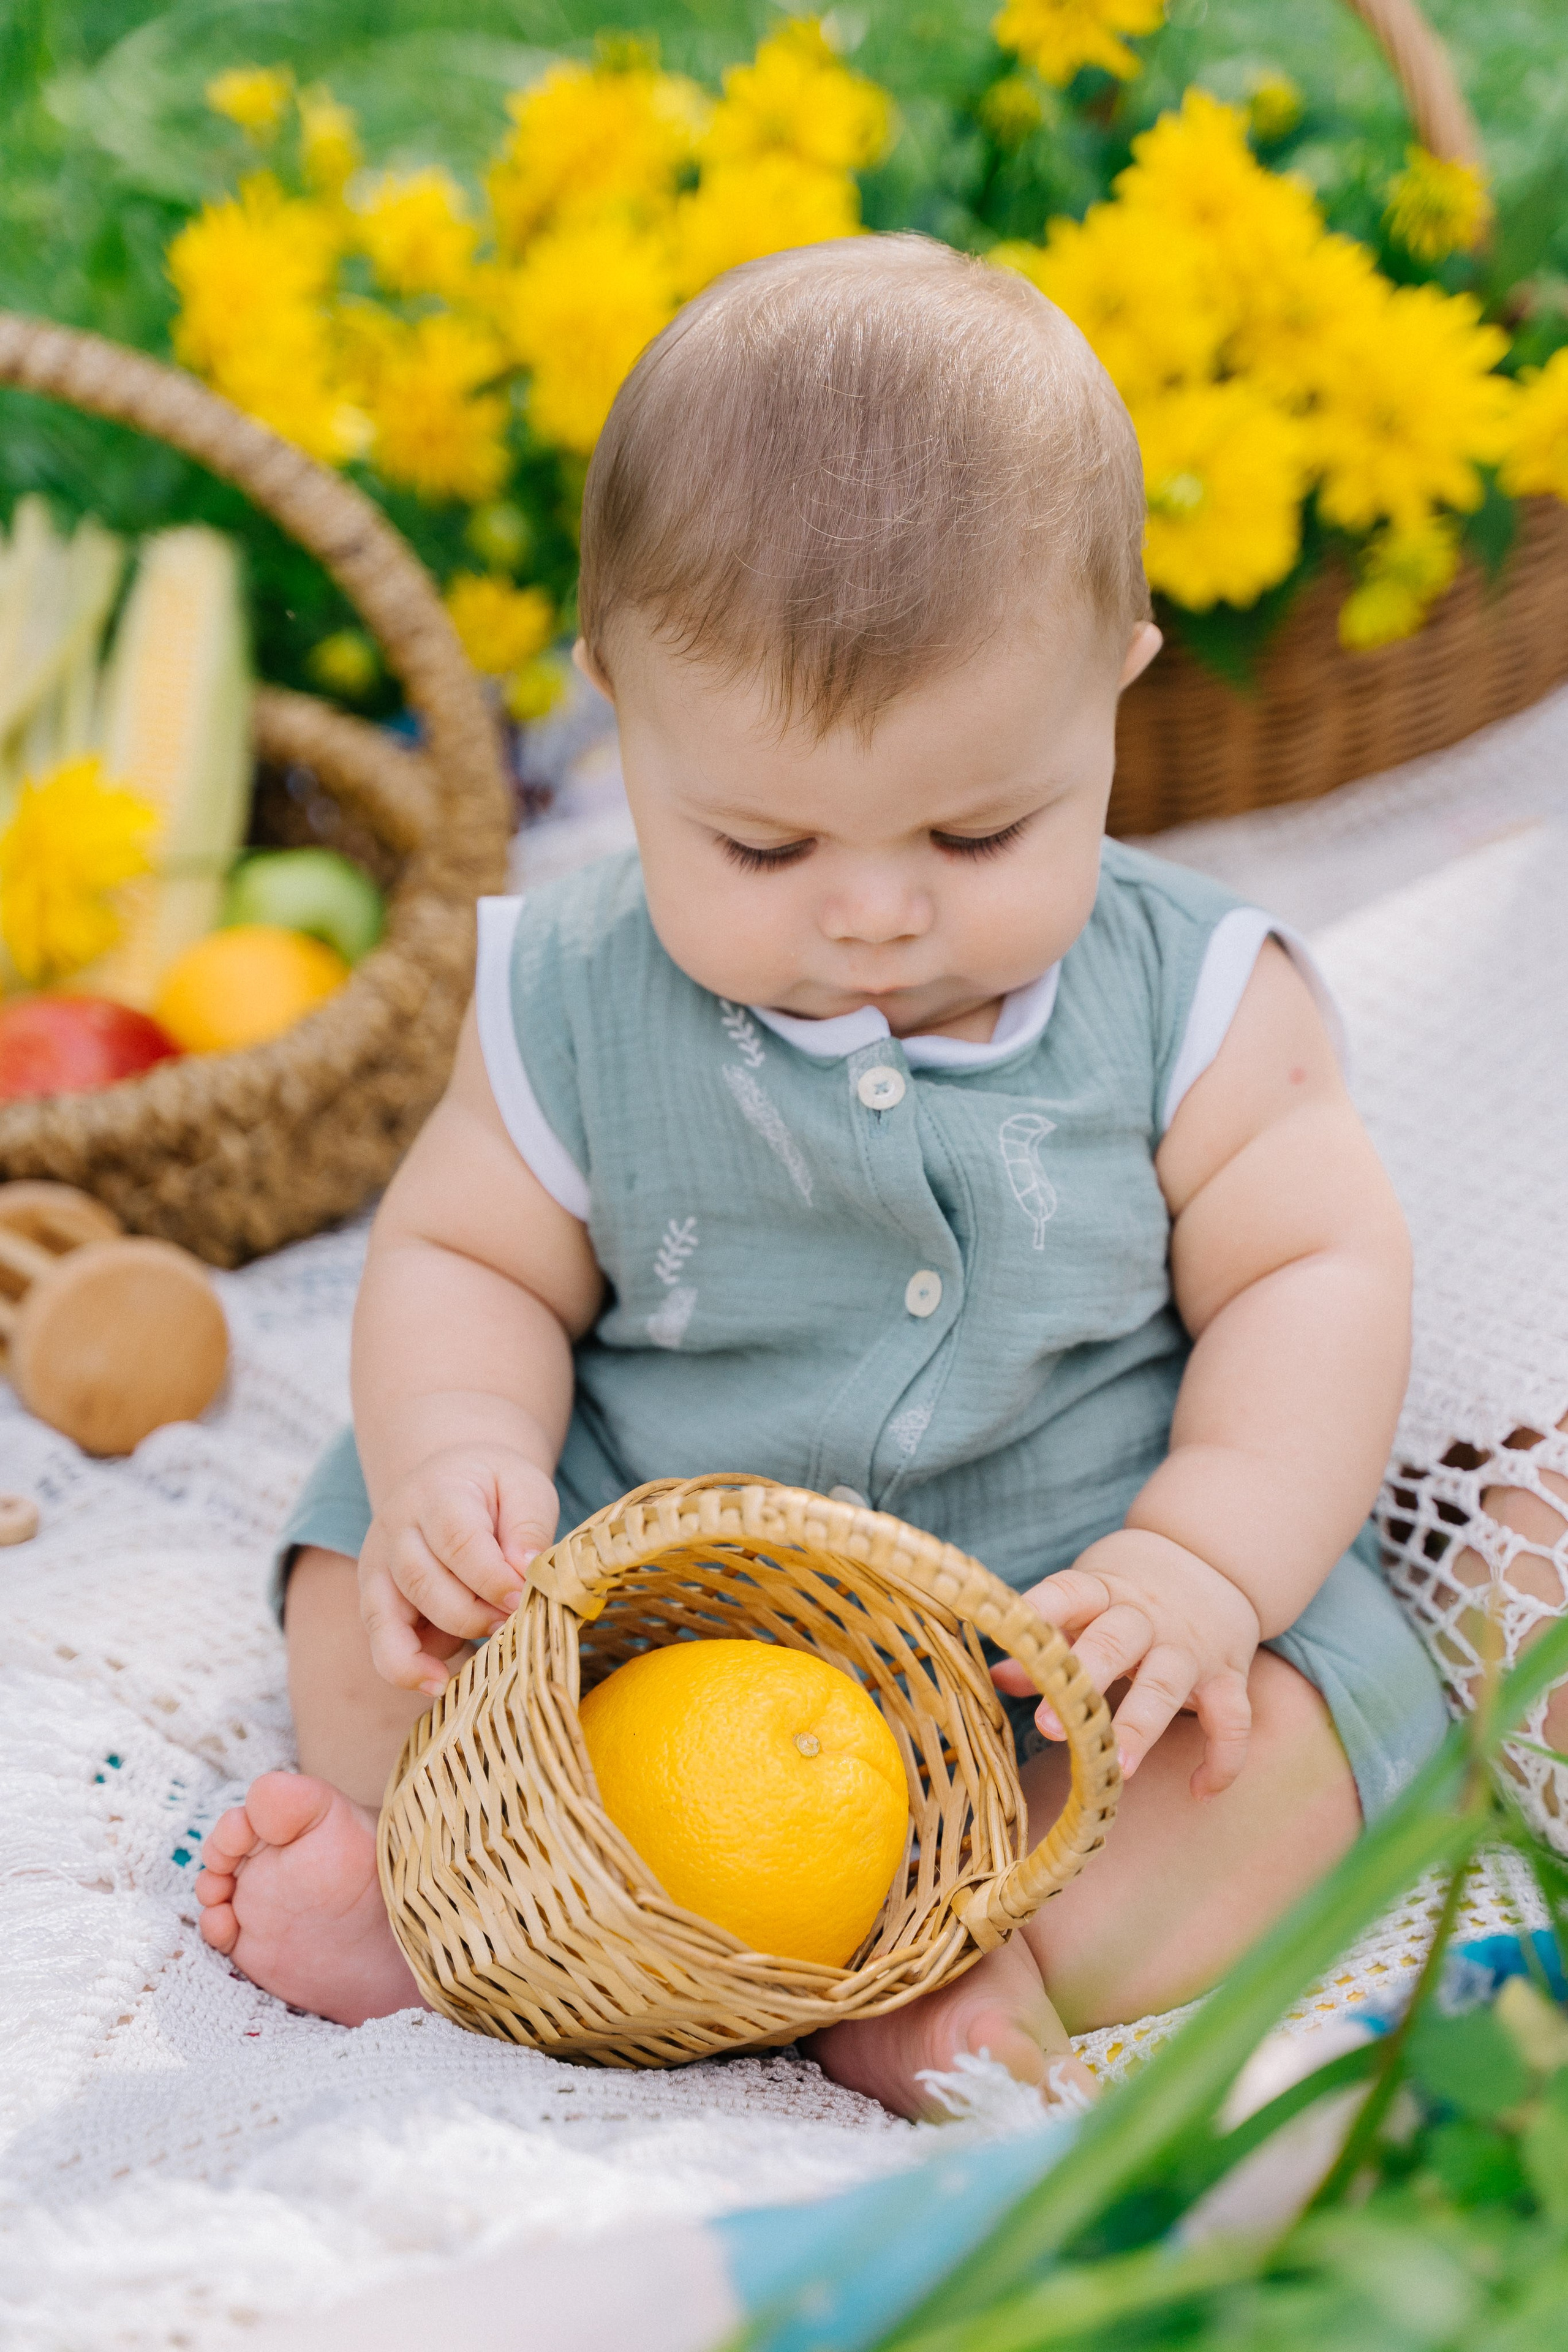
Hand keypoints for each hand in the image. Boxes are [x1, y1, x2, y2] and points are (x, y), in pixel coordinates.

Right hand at [358, 1446, 558, 1693]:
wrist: (450, 1481)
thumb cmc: (494, 1490)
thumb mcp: (524, 1488)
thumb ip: (529, 1527)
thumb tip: (525, 1574)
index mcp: (436, 1493)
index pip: (458, 1541)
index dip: (493, 1579)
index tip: (524, 1598)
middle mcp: (395, 1528)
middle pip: (425, 1583)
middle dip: (476, 1613)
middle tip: (513, 1619)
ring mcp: (377, 1565)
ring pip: (394, 1616)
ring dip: (449, 1637)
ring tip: (491, 1639)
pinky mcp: (374, 1599)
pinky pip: (380, 1642)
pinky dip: (405, 1668)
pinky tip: (437, 1682)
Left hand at [992, 1530, 1259, 1796]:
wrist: (1209, 1556)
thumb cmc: (1125, 1590)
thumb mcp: (1084, 1601)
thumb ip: (1047, 1636)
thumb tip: (998, 1676)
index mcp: (1103, 1590)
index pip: (1068, 1593)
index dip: (1039, 1615)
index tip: (1009, 1642)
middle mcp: (1148, 1616)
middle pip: (1115, 1641)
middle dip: (1084, 1680)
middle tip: (1048, 1727)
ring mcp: (1190, 1647)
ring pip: (1167, 1684)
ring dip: (1141, 1727)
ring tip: (1117, 1770)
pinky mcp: (1228, 1674)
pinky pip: (1233, 1719)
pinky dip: (1222, 1758)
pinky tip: (1200, 1791)